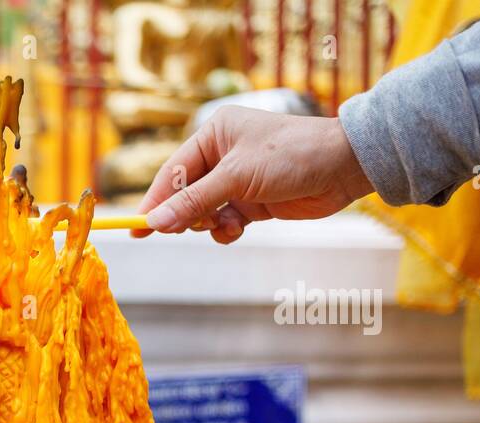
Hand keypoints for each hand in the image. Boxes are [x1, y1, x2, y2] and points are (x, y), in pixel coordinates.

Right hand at [134, 107, 374, 243]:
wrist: (344, 167)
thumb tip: (155, 224)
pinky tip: (238, 230)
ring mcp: (236, 181)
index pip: (171, 172)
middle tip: (190, 227)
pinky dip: (225, 231)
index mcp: (213, 135)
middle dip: (186, 215)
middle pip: (183, 195)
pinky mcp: (251, 202)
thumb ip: (194, 202)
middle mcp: (221, 156)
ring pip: (202, 213)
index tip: (135, 228)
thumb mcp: (237, 177)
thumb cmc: (291, 156)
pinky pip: (223, 223)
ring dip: (208, 224)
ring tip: (226, 224)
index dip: (153, 202)